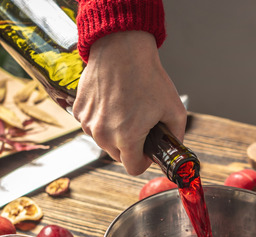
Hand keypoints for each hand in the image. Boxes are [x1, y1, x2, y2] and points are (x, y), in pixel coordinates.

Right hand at [73, 31, 186, 174]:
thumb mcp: (174, 109)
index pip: (133, 168)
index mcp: (127, 137)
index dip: (144, 161)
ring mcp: (88, 123)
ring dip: (114, 133)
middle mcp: (103, 134)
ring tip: (126, 110)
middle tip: (140, 126)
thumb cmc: (147, 76)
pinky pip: (91, 125)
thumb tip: (173, 146)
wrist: (121, 48)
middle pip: (118, 156)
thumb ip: (176, 135)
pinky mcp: (78, 111)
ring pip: (103, 141)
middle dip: (130, 147)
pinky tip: (112, 102)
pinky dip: (101, 119)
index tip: (148, 150)